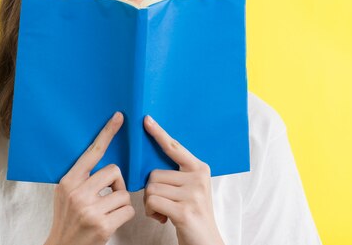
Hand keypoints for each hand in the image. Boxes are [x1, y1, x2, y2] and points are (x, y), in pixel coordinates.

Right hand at [44, 112, 134, 244]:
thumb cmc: (67, 219)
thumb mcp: (65, 194)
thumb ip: (80, 178)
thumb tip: (101, 160)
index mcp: (68, 181)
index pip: (92, 152)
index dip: (107, 133)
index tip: (119, 117)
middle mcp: (77, 193)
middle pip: (114, 171)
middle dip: (118, 184)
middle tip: (110, 195)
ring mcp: (90, 210)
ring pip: (124, 193)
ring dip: (121, 202)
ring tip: (109, 211)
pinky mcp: (102, 225)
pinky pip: (128, 210)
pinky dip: (125, 215)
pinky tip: (113, 221)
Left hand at [142, 115, 225, 244]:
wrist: (205, 242)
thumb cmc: (192, 214)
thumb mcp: (189, 190)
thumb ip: (176, 175)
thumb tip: (151, 164)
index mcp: (199, 168)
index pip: (174, 147)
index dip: (158, 133)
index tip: (146, 119)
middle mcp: (198, 178)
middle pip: (154, 174)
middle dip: (152, 192)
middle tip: (165, 204)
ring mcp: (193, 193)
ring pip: (151, 189)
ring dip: (151, 204)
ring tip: (166, 212)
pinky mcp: (184, 209)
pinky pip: (152, 202)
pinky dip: (152, 212)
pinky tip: (163, 219)